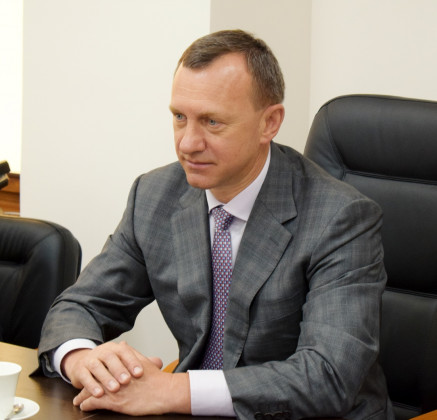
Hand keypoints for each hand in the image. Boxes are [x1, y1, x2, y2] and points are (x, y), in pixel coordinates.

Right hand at [62, 341, 156, 397]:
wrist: (83, 363)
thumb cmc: (109, 364)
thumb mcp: (124, 361)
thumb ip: (140, 362)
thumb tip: (159, 362)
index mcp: (115, 348)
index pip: (125, 351)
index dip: (132, 361)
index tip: (140, 373)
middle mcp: (102, 351)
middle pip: (111, 358)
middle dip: (119, 369)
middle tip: (127, 381)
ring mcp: (90, 360)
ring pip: (97, 367)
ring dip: (106, 378)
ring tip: (114, 389)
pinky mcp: (80, 370)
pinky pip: (85, 377)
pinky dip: (91, 385)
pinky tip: (98, 394)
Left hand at [73, 353, 190, 414]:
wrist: (163, 392)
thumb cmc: (156, 379)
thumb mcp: (143, 361)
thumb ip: (131, 353)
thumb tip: (122, 344)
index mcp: (120, 366)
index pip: (102, 367)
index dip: (95, 372)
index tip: (90, 374)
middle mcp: (115, 375)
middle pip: (95, 379)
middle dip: (87, 384)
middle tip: (79, 390)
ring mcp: (114, 388)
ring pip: (92, 391)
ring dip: (83, 396)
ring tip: (77, 400)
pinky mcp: (114, 402)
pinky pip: (94, 402)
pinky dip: (87, 404)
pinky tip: (84, 406)